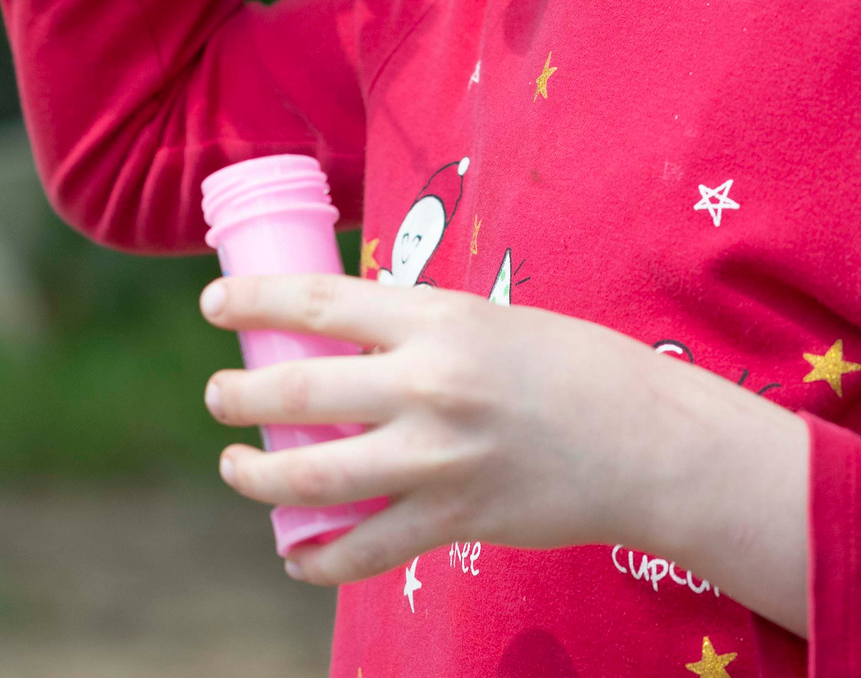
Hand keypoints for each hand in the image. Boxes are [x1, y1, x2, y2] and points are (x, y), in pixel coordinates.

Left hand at [200, 274, 810, 633]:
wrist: (649, 441)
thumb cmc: (569, 368)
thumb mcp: (485, 322)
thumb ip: (416, 331)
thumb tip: (340, 337)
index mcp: (434, 320)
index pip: (318, 302)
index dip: (253, 302)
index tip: (212, 304)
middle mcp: (428, 385)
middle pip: (299, 390)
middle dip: (238, 396)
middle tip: (218, 396)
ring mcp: (437, 456)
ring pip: (314, 475)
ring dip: (257, 475)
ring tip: (236, 466)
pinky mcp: (454, 517)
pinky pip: (365, 548)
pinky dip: (319, 558)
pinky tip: (295, 554)